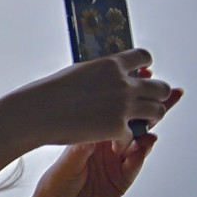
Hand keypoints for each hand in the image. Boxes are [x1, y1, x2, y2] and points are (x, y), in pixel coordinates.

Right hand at [10, 49, 173, 146]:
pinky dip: (125, 137)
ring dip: (151, 117)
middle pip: (160, 87)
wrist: (36, 112)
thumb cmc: (48, 93)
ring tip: (140, 122)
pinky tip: (114, 139)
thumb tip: (109, 74)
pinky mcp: (117, 128)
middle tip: (146, 102)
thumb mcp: (78, 73)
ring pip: (158, 111)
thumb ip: (100, 73)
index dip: (145, 66)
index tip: (141, 74)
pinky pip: (134, 134)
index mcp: (112, 64)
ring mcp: (123, 106)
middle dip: (156, 95)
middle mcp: (123, 83)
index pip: (144, 57)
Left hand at [19, 85, 182, 196]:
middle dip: (153, 107)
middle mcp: (108, 145)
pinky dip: (142, 153)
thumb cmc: (55, 183)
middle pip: (136, 123)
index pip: (115, 113)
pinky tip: (148, 142)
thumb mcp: (66, 161)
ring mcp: (117, 162)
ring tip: (156, 116)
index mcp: (93, 134)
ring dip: (150, 128)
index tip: (141, 79)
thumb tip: (93, 128)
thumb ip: (82, 147)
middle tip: (167, 92)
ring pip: (141, 141)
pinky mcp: (123, 179)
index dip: (129, 97)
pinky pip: (136, 163)